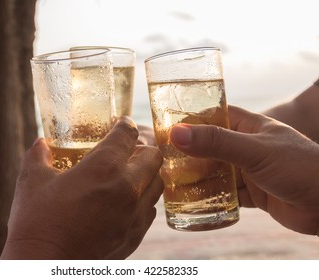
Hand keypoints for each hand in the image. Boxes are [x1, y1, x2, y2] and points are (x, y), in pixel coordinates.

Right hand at [1, 117, 162, 258]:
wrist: (44, 267)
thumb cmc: (36, 222)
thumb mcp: (31, 180)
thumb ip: (38, 154)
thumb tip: (41, 142)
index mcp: (103, 168)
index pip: (127, 135)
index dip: (125, 125)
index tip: (121, 124)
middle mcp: (126, 189)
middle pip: (154, 157)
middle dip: (143, 147)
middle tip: (128, 150)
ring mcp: (133, 215)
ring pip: (158, 184)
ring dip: (148, 174)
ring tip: (131, 174)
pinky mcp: (134, 236)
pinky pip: (150, 211)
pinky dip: (144, 200)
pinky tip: (128, 202)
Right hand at [169, 106, 318, 235]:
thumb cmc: (299, 167)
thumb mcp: (254, 150)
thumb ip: (216, 143)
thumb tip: (176, 134)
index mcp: (249, 126)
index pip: (213, 116)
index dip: (191, 120)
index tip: (166, 128)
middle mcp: (246, 147)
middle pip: (210, 148)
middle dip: (189, 155)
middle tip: (163, 161)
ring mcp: (248, 171)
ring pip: (215, 173)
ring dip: (197, 180)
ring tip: (172, 184)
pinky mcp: (252, 194)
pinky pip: (225, 195)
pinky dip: (211, 200)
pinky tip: (194, 205)